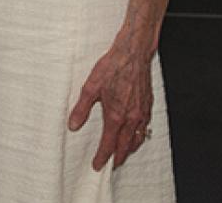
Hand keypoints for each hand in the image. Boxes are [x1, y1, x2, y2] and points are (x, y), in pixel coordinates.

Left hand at [68, 43, 154, 170]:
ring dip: (130, 149)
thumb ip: (81, 109)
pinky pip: (145, 128)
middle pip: (126, 146)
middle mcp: (131, 118)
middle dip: (118, 157)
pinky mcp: (148, 106)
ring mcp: (142, 112)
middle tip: (111, 165)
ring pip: (138, 138)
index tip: (97, 165)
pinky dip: (139, 136)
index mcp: (116, 115)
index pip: (109, 143)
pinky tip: (135, 135)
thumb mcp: (90, 88)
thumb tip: (73, 126)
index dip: (102, 156)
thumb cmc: (111, 68)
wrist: (133, 55)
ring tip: (123, 154)